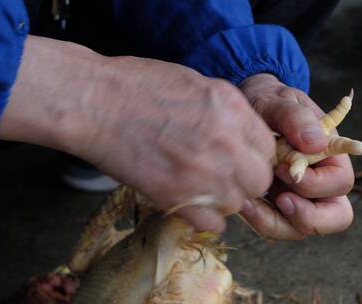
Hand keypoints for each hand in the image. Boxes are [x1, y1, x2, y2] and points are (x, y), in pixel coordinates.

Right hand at [0, 36, 275, 231]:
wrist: (94, 102)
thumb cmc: (139, 85)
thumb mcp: (197, 84)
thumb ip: (228, 113)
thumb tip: (244, 136)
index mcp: (232, 110)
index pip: (268, 148)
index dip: (256, 155)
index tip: (242, 158)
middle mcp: (225, 144)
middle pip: (259, 181)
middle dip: (247, 180)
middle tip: (226, 175)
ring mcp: (202, 174)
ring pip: (236, 204)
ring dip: (224, 198)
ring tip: (201, 185)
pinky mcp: (176, 198)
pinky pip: (212, 223)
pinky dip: (204, 216)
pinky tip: (189, 200)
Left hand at [238, 73, 354, 239]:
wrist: (244, 107)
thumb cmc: (267, 100)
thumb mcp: (278, 100)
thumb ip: (294, 116)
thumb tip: (316, 142)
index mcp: (330, 154)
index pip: (341, 182)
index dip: (319, 185)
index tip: (285, 169)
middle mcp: (320, 180)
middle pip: (336, 217)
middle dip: (310, 217)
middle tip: (281, 201)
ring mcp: (299, 196)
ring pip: (302, 228)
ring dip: (277, 222)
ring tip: (249, 202)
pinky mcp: (276, 205)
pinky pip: (275, 226)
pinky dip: (259, 220)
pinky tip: (242, 202)